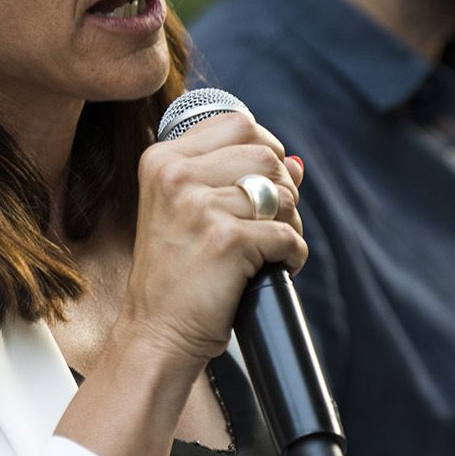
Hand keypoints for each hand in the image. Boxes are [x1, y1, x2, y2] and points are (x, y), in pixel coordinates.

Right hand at [117, 111, 306, 368]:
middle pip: (266, 154)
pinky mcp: (226, 240)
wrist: (156, 332)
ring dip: (291, 223)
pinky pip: (286, 235)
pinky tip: (275, 268)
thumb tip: (297, 164)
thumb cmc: (177, 274)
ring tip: (272, 249)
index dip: (266, 148)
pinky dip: (292, 255)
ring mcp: (198, 206)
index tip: (267, 183)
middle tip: (273, 222)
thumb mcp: (191, 213)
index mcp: (162, 160)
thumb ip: (236, 179)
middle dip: (284, 189)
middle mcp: (175, 175)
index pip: (238, 123)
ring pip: (282, 194)